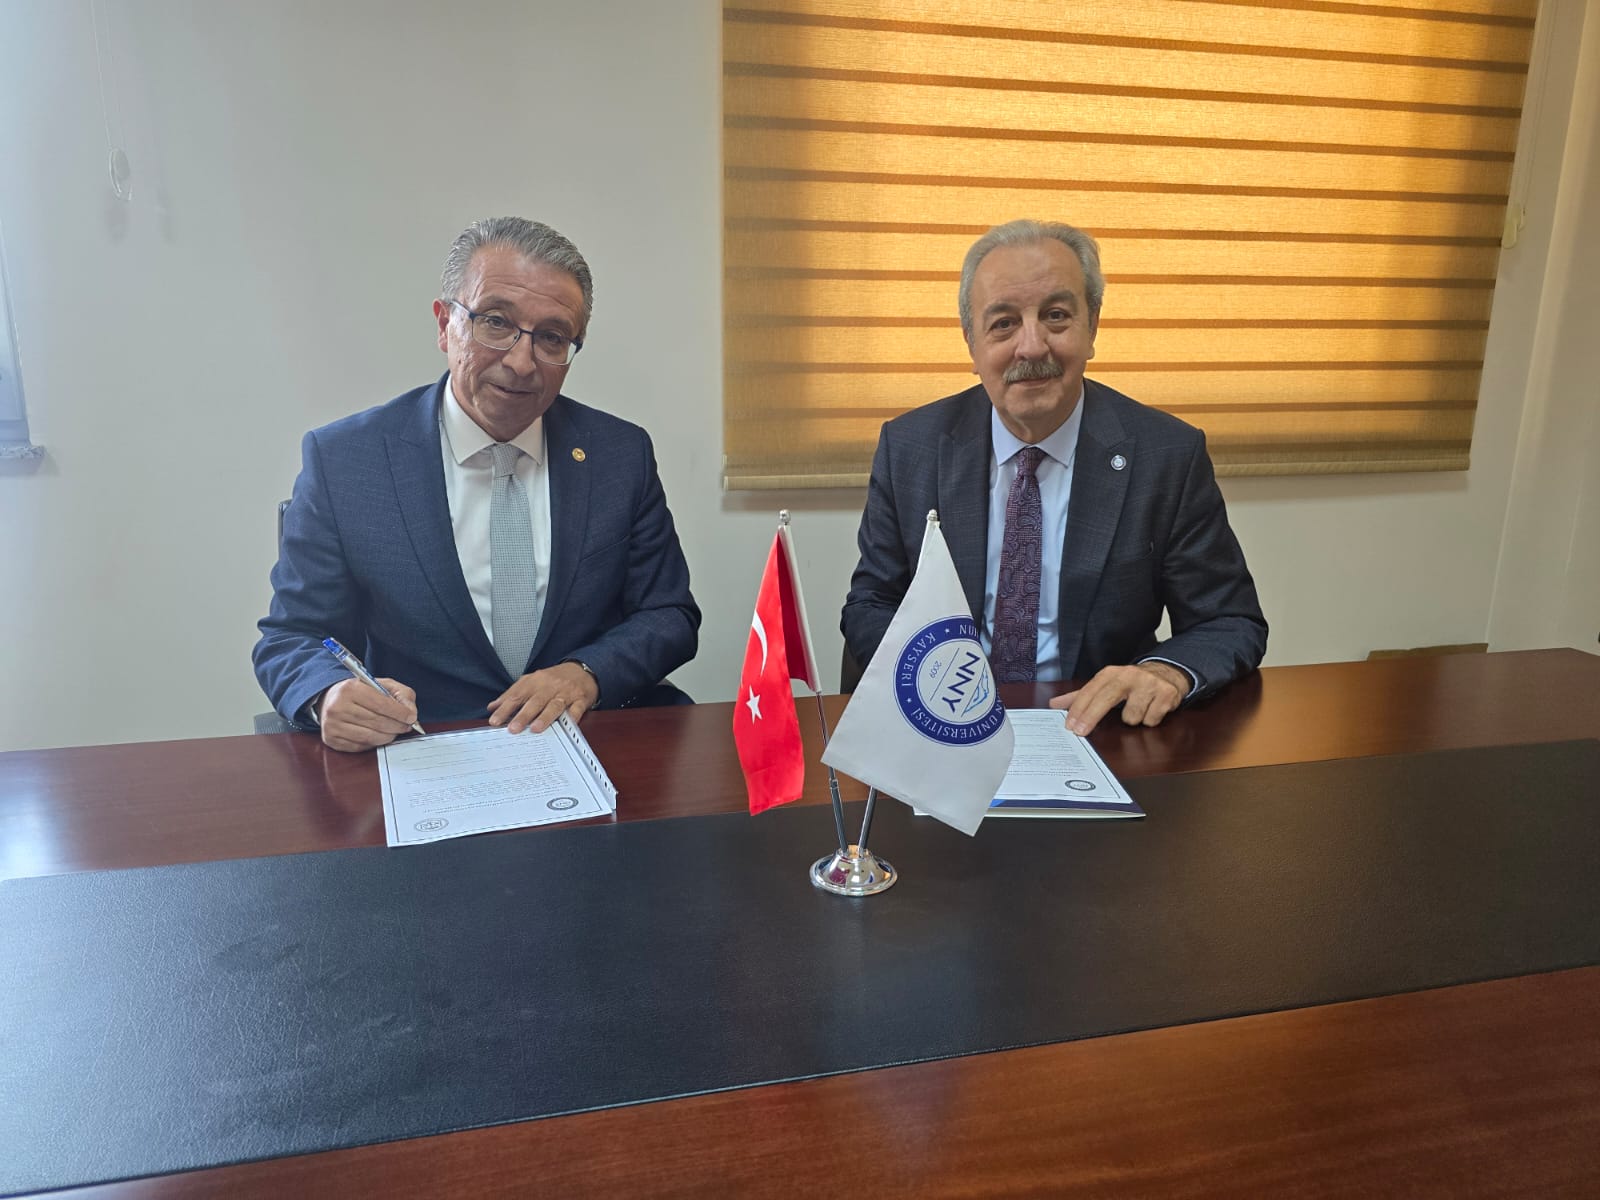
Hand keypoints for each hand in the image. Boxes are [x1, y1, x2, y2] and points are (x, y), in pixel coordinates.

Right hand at [318, 676, 418, 752]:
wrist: (331, 700)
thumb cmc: (360, 693)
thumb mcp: (381, 685)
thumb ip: (401, 694)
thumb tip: (411, 712)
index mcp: (350, 689)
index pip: (381, 704)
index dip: (400, 713)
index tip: (411, 717)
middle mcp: (338, 707)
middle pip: (377, 722)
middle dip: (397, 726)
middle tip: (406, 726)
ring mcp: (333, 725)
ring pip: (370, 736)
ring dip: (388, 736)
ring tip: (394, 731)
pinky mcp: (332, 740)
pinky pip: (361, 746)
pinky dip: (374, 743)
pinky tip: (379, 736)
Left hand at [488, 662, 599, 734]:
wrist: (581, 670)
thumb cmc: (554, 679)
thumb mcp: (531, 682)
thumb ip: (512, 694)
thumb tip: (493, 706)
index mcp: (534, 682)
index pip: (517, 696)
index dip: (505, 709)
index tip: (495, 720)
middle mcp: (549, 686)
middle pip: (535, 701)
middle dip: (523, 715)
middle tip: (513, 729)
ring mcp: (565, 693)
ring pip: (554, 705)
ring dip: (544, 717)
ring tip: (535, 729)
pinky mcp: (580, 699)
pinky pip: (576, 709)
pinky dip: (572, 717)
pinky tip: (566, 725)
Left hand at [1049, 662, 1188, 735]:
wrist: (1167, 672)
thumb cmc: (1131, 683)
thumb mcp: (1105, 685)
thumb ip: (1080, 695)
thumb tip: (1054, 704)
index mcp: (1112, 673)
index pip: (1091, 691)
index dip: (1079, 709)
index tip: (1070, 725)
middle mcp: (1129, 675)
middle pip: (1107, 698)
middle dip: (1092, 717)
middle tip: (1081, 732)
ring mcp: (1149, 684)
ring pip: (1131, 717)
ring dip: (1133, 719)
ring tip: (1137, 708)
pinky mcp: (1166, 695)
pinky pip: (1150, 720)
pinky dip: (1149, 719)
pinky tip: (1151, 709)